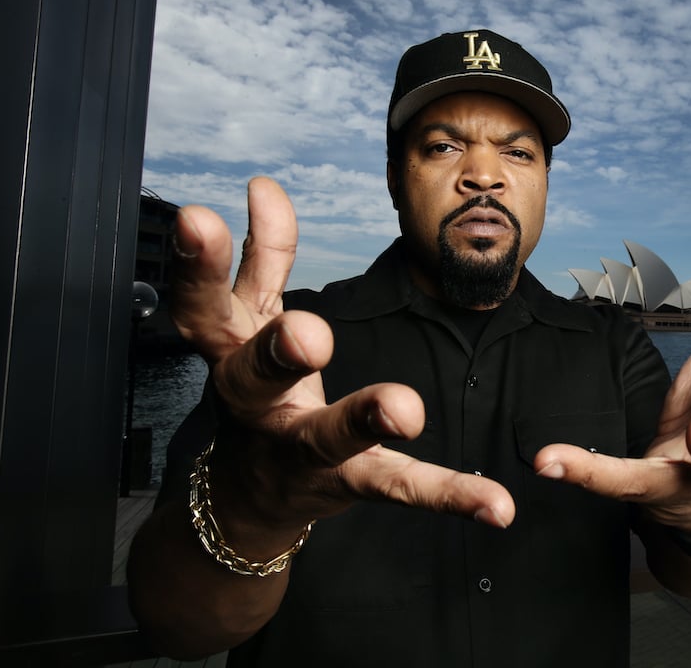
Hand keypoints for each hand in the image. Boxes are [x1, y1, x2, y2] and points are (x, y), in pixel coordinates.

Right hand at [171, 177, 514, 550]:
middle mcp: (255, 404)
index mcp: (231, 352)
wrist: (248, 496)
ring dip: (363, 422)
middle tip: (309, 333)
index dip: (198, 264)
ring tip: (405, 410)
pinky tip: (495, 504)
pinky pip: (398, 485)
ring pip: (326, 439)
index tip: (195, 218)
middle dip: (279, 353)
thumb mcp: (250, 321)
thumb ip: (262, 255)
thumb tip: (264, 185)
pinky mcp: (347, 483)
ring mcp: (298, 449)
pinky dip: (448, 493)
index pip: (205, 305)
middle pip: (257, 378)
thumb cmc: (255, 389)